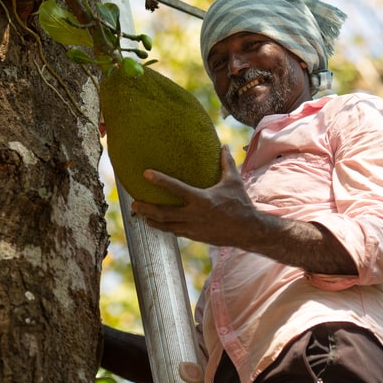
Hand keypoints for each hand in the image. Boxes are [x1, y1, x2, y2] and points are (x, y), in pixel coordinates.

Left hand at [131, 146, 259, 246]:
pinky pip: (174, 231)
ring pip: (166, 226)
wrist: (248, 231)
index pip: (176, 188)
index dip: (160, 180)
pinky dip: (164, 227)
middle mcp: (194, 215)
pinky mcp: (194, 236)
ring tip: (140, 214)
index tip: (145, 173)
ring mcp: (193, 228)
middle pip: (164, 213)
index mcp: (202, 199)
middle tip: (134, 202)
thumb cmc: (240, 204)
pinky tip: (156, 222)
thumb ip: (226, 164)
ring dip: (151, 220)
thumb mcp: (234, 182)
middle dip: (146, 208)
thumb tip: (224, 146)